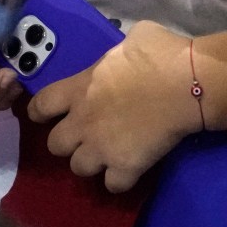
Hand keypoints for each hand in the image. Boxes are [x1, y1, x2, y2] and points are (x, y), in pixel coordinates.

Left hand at [31, 21, 197, 190]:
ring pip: (78, 169)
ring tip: (107, 154)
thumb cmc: (158, 53)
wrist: (186, 82)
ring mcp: (102, 147)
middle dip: (67, 142)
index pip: (39, 106)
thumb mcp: (129, 40)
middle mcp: (83, 121)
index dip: (40, 112)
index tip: (47, 114)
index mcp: (78, 88)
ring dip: (91, 162)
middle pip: (54, 145)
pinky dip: (119, 180)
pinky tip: (129, 168)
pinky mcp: (126, 166)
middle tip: (85, 135)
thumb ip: (114, 57)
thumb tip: (123, 56)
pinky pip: (112, 186)